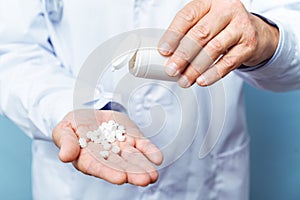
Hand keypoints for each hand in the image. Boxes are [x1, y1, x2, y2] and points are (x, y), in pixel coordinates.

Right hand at [52, 109, 162, 185]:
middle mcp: (107, 157)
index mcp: (88, 158)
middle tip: (144, 180)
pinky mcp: (132, 138)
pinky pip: (142, 145)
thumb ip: (66, 142)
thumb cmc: (73, 126)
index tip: (120, 178)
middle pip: (120, 166)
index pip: (98, 167)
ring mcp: (121, 148)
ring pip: (133, 159)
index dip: (109, 172)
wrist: (88, 114)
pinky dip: (150, 151)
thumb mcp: (64, 130)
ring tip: (153, 175)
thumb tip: (64, 156)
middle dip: (132, 173)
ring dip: (143, 166)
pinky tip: (157, 158)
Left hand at [159, 0, 278, 86]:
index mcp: (209, 1)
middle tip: (172, 70)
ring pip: (213, 49)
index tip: (163, 51)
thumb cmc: (222, 28)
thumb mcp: (205, 22)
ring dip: (195, 68)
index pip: (188, 16)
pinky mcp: (249, 44)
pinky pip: (228, 62)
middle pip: (200, 33)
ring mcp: (241, 26)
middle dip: (183, 55)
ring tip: (184, 80)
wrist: (256, 33)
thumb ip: (188, 34)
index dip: (173, 35)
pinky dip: (213, 74)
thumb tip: (168, 56)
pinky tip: (201, 81)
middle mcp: (227, 9)